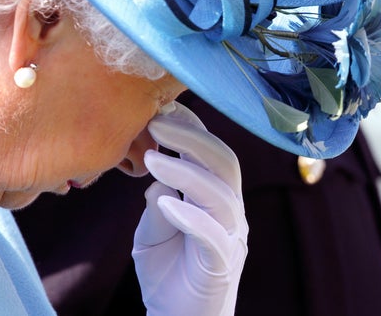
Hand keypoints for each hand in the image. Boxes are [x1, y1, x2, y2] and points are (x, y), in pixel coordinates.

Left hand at [132, 101, 247, 315]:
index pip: (211, 153)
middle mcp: (229, 212)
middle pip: (223, 162)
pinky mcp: (222, 265)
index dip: (191, 127)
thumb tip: (154, 177)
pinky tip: (164, 202)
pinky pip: (213, 234)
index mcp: (215, 197)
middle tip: (155, 122)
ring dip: (185, 171)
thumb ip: (156, 202)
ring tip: (150, 158)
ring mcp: (230, 237)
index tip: (161, 108)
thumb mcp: (151, 231)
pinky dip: (190, 215)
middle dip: (192, 138)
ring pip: (221, 193)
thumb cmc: (167, 273)